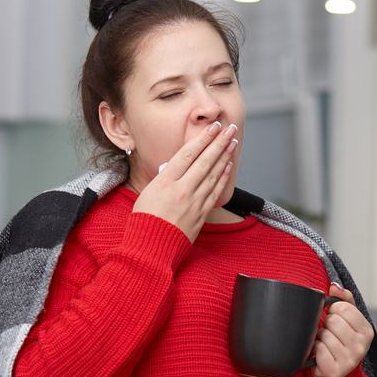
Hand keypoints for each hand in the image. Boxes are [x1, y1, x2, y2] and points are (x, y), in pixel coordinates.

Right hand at [131, 121, 237, 242]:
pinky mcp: (201, 214)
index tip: (213, 128)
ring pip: (213, 174)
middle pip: (204, 161)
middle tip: (230, 129)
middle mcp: (181, 190)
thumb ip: (164, 178)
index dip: (202, 139)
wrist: (151, 248)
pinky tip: (228, 167)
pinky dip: (222, 178)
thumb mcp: (148, 192)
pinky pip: (215, 192)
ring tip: (232, 143)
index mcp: (164, 182)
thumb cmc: (144, 220)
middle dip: (219, 142)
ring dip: (224, 157)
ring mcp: (194, 202)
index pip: (187, 154)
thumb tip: (178, 165)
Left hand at [309, 284, 374, 376]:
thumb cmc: (341, 341)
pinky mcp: (335, 371)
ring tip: (326, 344)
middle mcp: (362, 346)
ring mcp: (350, 360)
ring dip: (320, 338)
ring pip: (324, 335)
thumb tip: (334, 286)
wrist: (336, 371)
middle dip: (326, 325)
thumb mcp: (347, 319)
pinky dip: (315, 350)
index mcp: (367, 331)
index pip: (343, 307)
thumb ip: (343, 300)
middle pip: (333, 321)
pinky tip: (322, 354)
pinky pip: (318, 350)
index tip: (335, 319)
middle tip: (330, 333)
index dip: (333, 310)